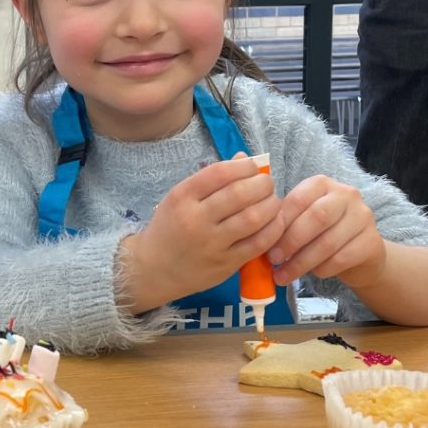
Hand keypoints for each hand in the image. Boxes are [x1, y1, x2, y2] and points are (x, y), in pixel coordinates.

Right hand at [126, 155, 282, 310]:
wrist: (153, 268)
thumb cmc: (169, 227)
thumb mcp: (180, 198)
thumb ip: (212, 179)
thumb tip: (246, 160)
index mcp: (182, 197)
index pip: (220, 173)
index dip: (245, 167)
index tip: (252, 168)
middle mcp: (195, 218)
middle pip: (240, 194)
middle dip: (262, 184)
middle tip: (266, 184)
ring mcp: (211, 243)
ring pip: (253, 218)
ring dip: (271, 205)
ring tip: (272, 201)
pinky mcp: (225, 264)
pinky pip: (258, 243)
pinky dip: (273, 229)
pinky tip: (274, 221)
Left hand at [267, 175, 385, 289]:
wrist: (360, 254)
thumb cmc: (321, 232)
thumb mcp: (302, 219)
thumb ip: (284, 220)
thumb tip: (257, 234)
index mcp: (322, 184)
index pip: (298, 199)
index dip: (280, 222)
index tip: (264, 241)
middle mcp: (346, 195)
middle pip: (316, 218)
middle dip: (290, 241)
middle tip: (273, 259)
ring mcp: (363, 217)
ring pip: (328, 242)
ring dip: (301, 262)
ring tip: (283, 275)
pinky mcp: (373, 242)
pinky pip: (341, 259)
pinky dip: (321, 269)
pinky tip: (311, 274)